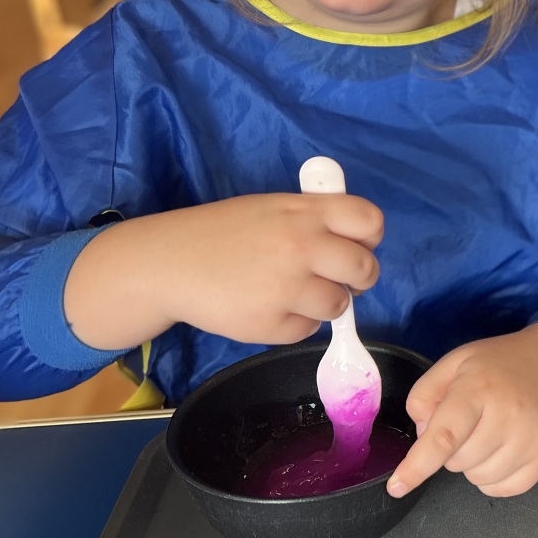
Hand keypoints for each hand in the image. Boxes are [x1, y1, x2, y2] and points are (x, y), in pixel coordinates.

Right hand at [64, 194, 382, 350]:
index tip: (357, 246)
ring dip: (324, 303)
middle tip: (337, 279)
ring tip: (293, 292)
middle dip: (358, 278)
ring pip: (339, 304)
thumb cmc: (224, 232)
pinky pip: (307, 329)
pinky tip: (269, 306)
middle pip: (365, 269)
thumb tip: (357, 241)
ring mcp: (287, 286)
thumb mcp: (271, 208)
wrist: (169, 263)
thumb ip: (313, 219)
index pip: (369, 221)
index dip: (369, 239)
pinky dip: (294, 322)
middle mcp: (302, 245)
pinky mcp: (271, 322)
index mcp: (305, 211)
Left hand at [387, 321, 537, 498]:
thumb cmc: (499, 365)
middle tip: (471, 421)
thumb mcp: (455, 363)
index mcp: (479, 389)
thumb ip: (425, 394)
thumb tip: (423, 434)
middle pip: (457, 463)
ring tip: (490, 433)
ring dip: (474, 464)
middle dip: (453, 449)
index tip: (397, 486)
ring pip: (478, 479)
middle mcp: (508, 416)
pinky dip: (494, 478)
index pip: (445, 436)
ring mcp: (530, 440)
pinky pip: (503, 489)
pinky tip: (503, 450)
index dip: (417, 465)